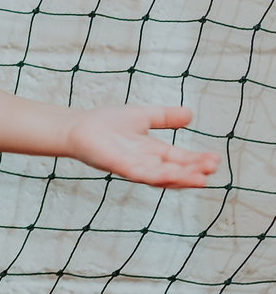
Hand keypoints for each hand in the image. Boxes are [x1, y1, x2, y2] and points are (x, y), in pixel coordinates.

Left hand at [64, 104, 218, 187]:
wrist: (77, 126)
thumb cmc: (106, 123)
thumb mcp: (143, 117)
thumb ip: (165, 117)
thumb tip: (190, 114)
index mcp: (152, 152)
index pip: (179, 159)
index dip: (197, 160)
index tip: (215, 159)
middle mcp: (146, 163)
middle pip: (175, 171)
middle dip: (193, 171)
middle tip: (212, 169)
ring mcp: (133, 168)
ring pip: (162, 177)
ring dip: (181, 178)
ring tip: (201, 179)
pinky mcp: (120, 168)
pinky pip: (142, 175)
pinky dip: (158, 176)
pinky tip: (171, 175)